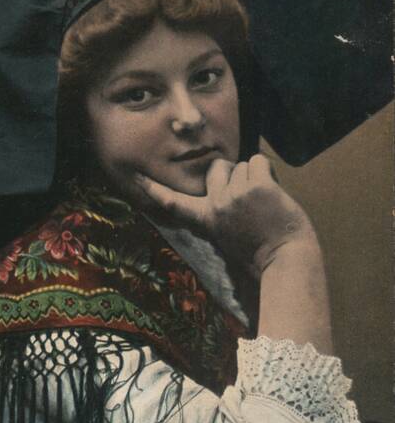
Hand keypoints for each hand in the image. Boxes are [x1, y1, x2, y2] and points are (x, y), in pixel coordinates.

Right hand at [136, 154, 318, 276]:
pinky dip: (269, 173)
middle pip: (217, 167)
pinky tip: (274, 194)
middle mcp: (216, 205)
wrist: (286, 260)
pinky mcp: (257, 187)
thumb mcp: (227, 236)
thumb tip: (222, 181)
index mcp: (206, 220)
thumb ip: (219, 212)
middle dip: (233, 174)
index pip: (174, 203)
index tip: (136, 176)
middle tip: (249, 199)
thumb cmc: (262, 251)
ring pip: (242, 165)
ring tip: (265, 204)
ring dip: (255, 178)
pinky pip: (260, 162)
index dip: (153, 189)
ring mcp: (235, 195)